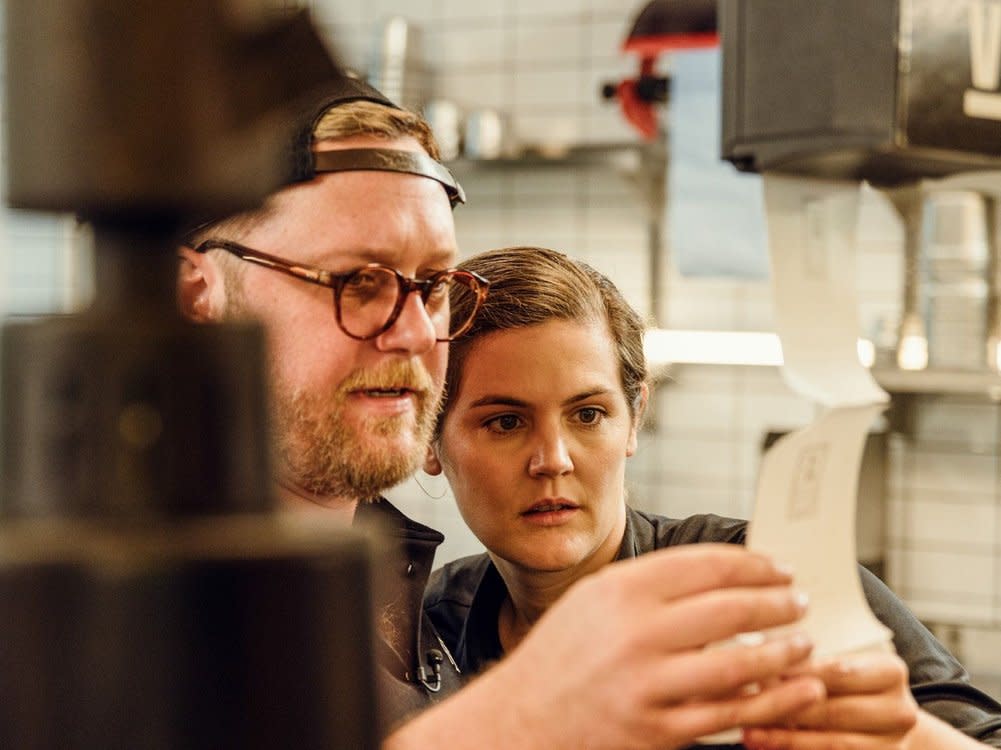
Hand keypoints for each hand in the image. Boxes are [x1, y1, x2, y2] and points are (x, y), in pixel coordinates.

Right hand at [391, 544, 825, 749]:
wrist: (524, 719)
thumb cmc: (561, 655)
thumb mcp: (593, 599)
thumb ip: (649, 582)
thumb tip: (718, 570)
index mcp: (619, 590)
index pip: (704, 564)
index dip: (752, 563)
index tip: (777, 566)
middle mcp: (635, 633)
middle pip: (729, 608)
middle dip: (776, 602)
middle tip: (798, 600)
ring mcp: (648, 684)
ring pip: (739, 663)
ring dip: (783, 651)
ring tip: (802, 643)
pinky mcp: (659, 730)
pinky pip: (730, 714)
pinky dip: (770, 701)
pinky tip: (792, 690)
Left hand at [743, 650, 918, 749]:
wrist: (889, 727)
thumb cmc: (852, 687)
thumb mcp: (841, 665)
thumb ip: (807, 662)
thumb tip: (759, 654)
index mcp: (889, 672)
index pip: (838, 671)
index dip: (796, 672)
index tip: (758, 669)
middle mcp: (899, 710)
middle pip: (834, 710)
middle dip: (786, 707)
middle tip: (747, 702)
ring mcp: (894, 744)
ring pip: (833, 743)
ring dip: (786, 739)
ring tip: (750, 732)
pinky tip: (768, 747)